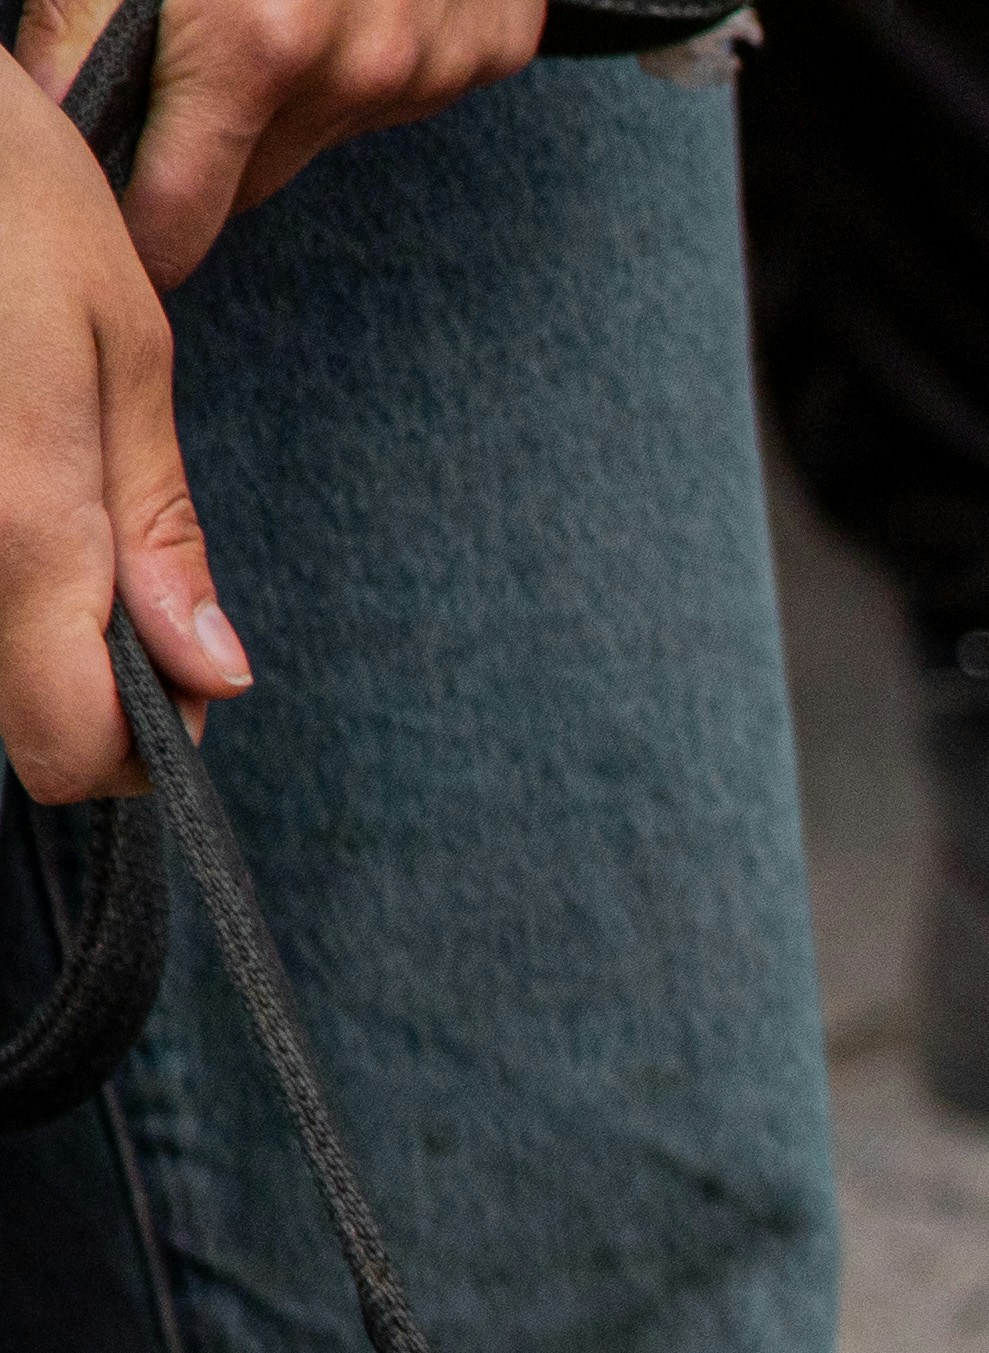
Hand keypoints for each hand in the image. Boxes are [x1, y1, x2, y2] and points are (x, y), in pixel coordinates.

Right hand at [0, 35, 228, 795]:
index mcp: (24, 522)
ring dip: (35, 625)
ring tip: (59, 513)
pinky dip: (2, 573)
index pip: (67, 754)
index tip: (183, 695)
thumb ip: (156, 530)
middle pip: (10, 721)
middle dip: (84, 689)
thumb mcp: (124, 353)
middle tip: (128, 597)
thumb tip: (210, 678)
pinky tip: (20, 489)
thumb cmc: (12, 205)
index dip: (137, 754)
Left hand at [32, 0, 540, 285]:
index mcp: (251, 44)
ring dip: (288, 99)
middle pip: (253, 186)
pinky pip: (403, 91)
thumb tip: (56, 128)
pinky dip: (366, 61)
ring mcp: (430, 65)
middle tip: (184, 75)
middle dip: (208, 150)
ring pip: (326, 136)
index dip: (138, 235)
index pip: (175, 219)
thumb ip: (75, 38)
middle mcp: (353, 70)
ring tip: (272, 8)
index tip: (115, 234)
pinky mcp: (487, 48)